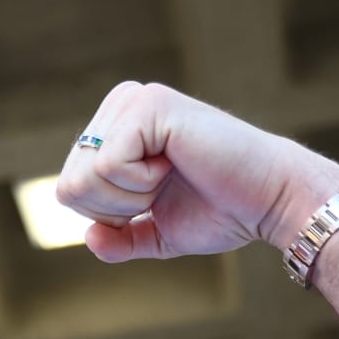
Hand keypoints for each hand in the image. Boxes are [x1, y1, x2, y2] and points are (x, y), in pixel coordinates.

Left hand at [56, 82, 338, 264]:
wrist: (269, 201)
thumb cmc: (222, 211)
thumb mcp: (158, 233)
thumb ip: (121, 238)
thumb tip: (89, 237)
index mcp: (116, 127)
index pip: (68, 188)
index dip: (109, 215)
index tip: (156, 199)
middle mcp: (121, 104)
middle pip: (69, 184)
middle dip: (116, 209)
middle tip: (165, 189)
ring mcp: (134, 100)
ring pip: (84, 176)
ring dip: (130, 197)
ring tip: (171, 175)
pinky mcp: (150, 105)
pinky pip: (108, 166)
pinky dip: (141, 184)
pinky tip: (175, 165)